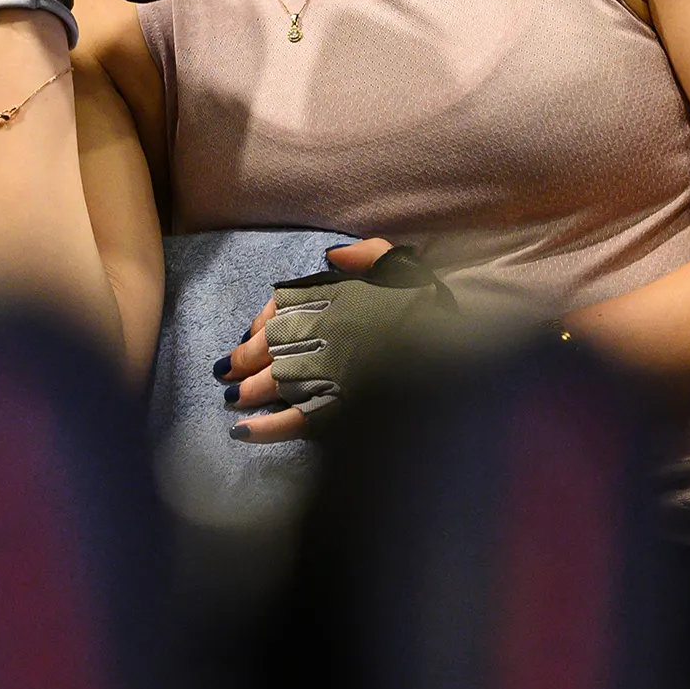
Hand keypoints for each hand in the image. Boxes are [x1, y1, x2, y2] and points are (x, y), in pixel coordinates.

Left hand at [213, 238, 457, 442]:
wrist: (463, 348)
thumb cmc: (432, 305)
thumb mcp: (400, 264)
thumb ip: (364, 255)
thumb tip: (331, 256)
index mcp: (329, 299)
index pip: (278, 311)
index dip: (260, 326)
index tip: (250, 335)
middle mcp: (318, 333)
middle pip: (267, 350)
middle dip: (243, 362)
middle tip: (226, 373)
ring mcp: (325, 374)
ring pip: (272, 384)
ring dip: (246, 393)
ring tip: (231, 401)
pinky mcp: (337, 410)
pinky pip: (291, 421)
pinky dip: (264, 429)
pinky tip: (241, 433)